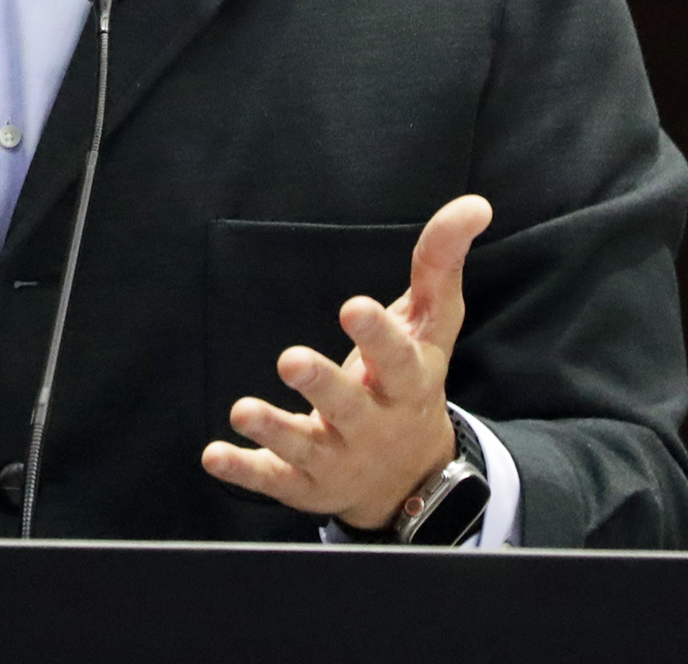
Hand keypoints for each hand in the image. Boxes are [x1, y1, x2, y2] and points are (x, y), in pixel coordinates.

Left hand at [199, 195, 493, 529]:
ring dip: (274, 429)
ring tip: (242, 410)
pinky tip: (213, 454)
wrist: (410, 477)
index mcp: (407, 382)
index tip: (353, 306)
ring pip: (305, 445)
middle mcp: (373, 423)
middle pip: (349, 406)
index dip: (377, 334)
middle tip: (291, 360)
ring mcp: (338, 457)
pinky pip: (272, 479)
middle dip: (322, 384)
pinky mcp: (304, 483)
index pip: (397, 359)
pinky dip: (243, 469)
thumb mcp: (432, 325)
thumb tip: (474, 205)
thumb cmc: (411, 379)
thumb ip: (441, 262)